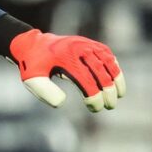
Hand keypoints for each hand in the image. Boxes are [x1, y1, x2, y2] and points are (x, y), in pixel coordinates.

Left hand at [9, 29, 125, 111]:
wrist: (32, 44)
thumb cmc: (32, 66)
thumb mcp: (32, 79)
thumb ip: (45, 92)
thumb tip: (61, 103)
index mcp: (65, 58)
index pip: (86, 80)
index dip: (94, 96)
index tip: (96, 108)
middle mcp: (78, 48)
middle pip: (99, 72)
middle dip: (108, 91)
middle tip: (110, 106)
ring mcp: (86, 44)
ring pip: (108, 62)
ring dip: (117, 78)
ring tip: (120, 95)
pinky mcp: (90, 43)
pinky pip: (107, 54)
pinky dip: (114, 66)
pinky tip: (117, 79)